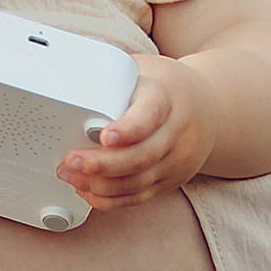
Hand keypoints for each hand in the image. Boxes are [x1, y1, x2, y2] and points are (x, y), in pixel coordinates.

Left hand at [61, 54, 216, 207]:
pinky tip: (87, 191)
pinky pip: (140, 197)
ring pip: (138, 182)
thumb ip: (111, 76)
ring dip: (99, 185)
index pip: (149, 116)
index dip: (128, 129)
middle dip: (101, 165)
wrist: (208, 108)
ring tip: (69, 176)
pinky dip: (110, 199)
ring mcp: (177, 161)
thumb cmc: (163, 87)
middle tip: (69, 161)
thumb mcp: (143, 71)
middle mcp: (177, 133)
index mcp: (167, 99)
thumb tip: (62, 74)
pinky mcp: (171, 181)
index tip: (104, 136)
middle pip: (141, 157)